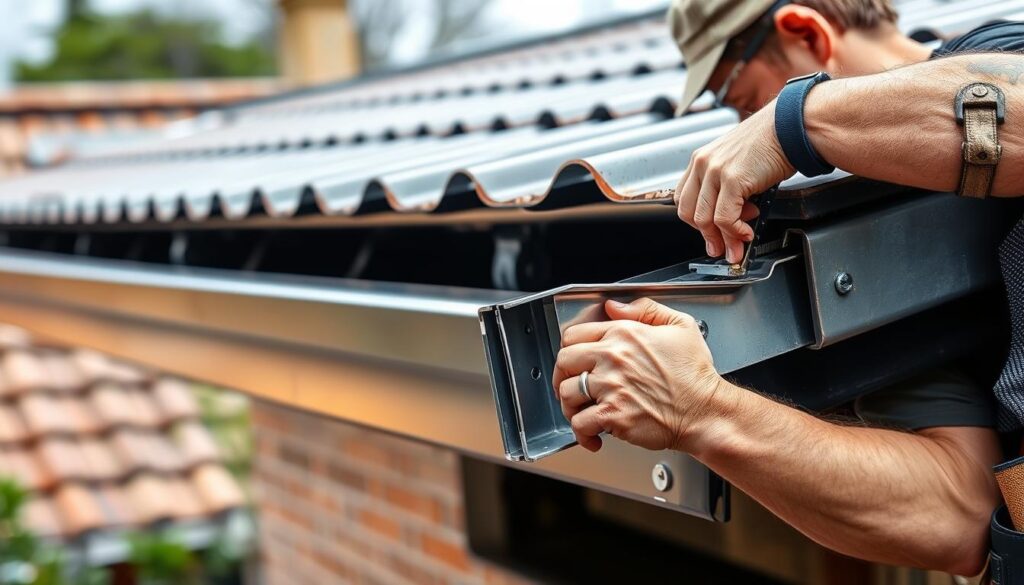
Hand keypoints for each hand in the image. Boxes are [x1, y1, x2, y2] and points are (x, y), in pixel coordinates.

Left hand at [551, 298, 722, 452]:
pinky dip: (582, 432)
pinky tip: (593, 435)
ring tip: (582, 411)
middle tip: (571, 386)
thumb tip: (614, 306)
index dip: (570, 349)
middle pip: (563, 362)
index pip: (575, 335)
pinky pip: (579, 423)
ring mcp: (611, 387)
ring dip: (570, 405)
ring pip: (567, 393)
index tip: (574, 362)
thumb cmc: (695, 375)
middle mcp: (614, 358)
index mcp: (624, 334)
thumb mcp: (680, 326)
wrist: (706, 411)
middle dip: (562, 376)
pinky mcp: (613, 415)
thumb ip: (645, 309)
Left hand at [674, 100, 793, 262]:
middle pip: (690, 213)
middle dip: (707, 236)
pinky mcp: (731, 179)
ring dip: (723, 239)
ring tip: (738, 245)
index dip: (697, 222)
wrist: (791, 127)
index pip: (684, 199)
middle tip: (722, 249)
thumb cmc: (771, 143)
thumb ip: (727, 189)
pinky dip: (735, 232)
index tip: (711, 235)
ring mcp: (715, 170)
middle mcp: (702, 163)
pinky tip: (747, 233)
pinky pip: (724, 218)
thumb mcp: (738, 164)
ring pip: (705, 219)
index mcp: (701, 159)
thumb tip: (730, 223)